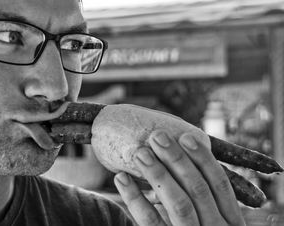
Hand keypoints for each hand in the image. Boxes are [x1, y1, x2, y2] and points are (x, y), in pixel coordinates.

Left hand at [114, 131, 245, 225]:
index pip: (219, 186)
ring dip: (158, 175)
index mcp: (231, 223)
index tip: (186, 136)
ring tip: (140, 153)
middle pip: (197, 190)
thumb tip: (193, 164)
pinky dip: (135, 199)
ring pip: (178, 204)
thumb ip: (208, 202)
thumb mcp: (215, 223)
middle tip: (157, 137)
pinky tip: (121, 179)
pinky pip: (151, 223)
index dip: (203, 160)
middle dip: (177, 161)